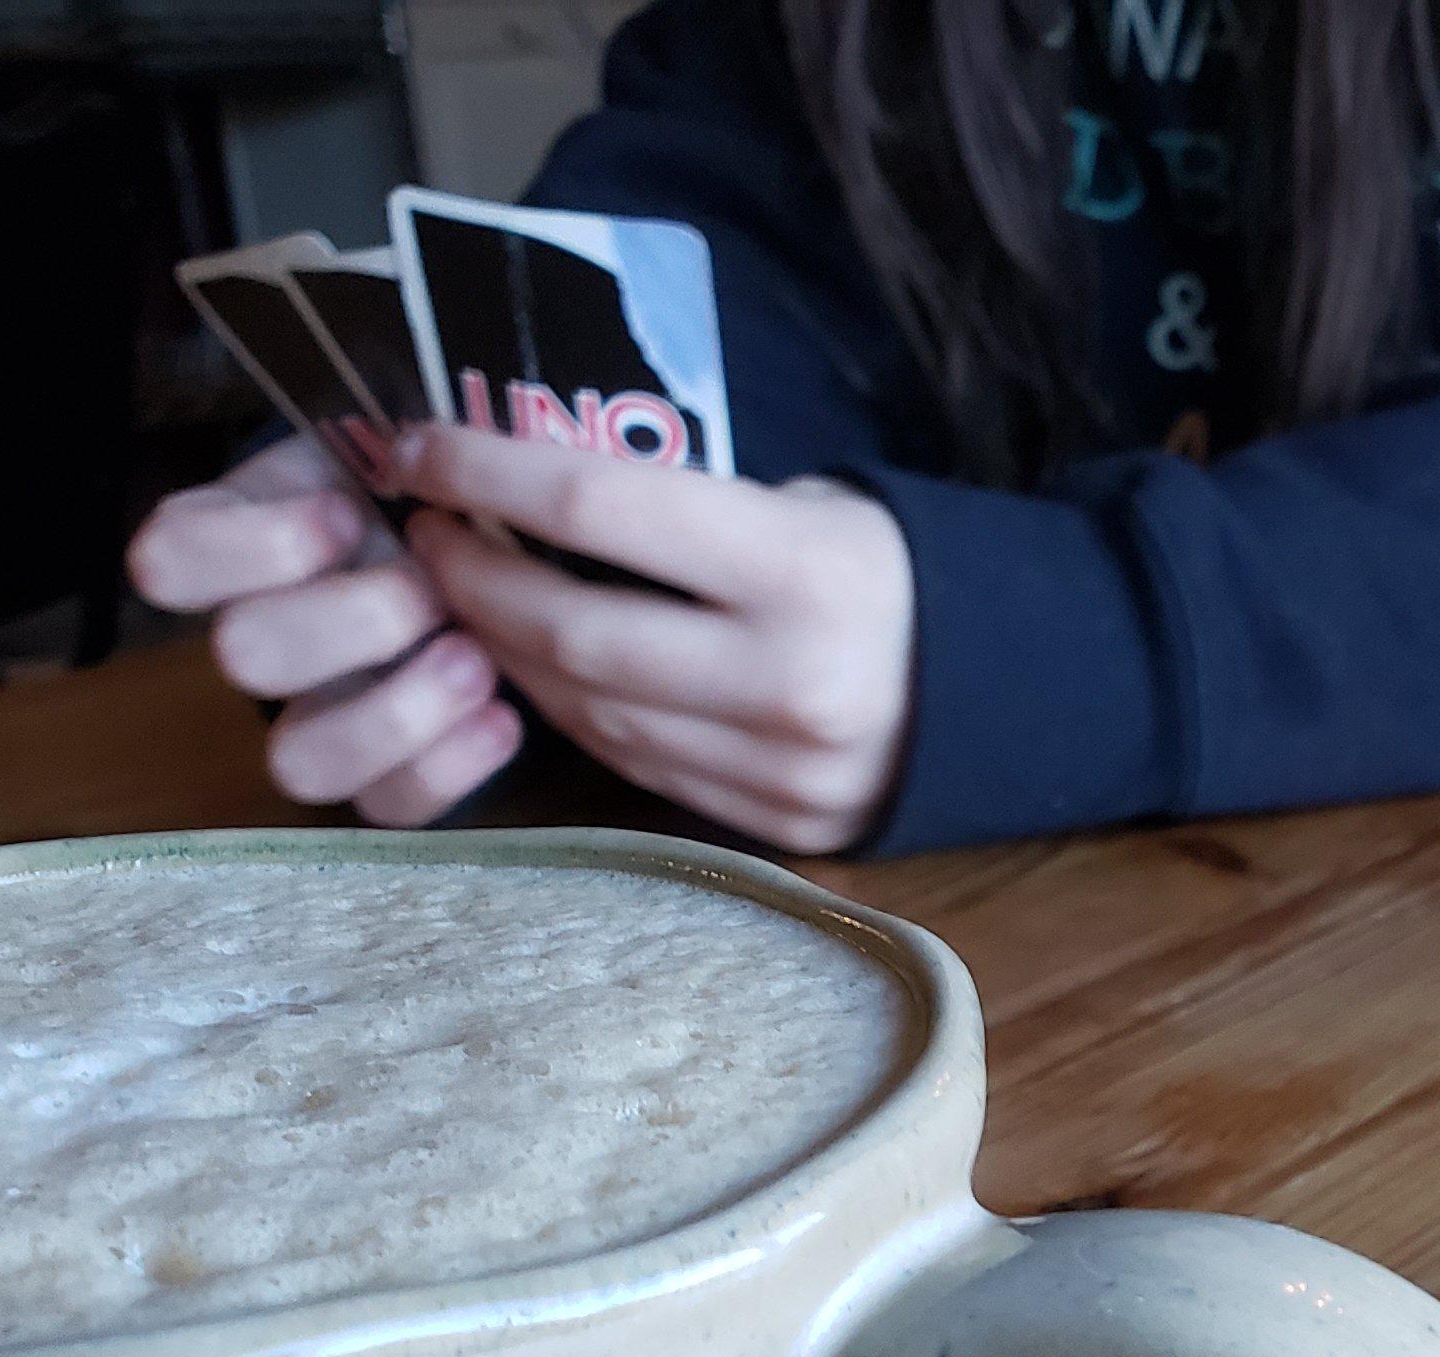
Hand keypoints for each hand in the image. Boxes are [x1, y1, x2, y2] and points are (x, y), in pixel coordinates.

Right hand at [123, 438, 522, 827]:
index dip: (253, 548)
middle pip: (245, 658)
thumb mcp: (390, 433)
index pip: (167, 562)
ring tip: (475, 659)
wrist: (490, 547)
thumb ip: (377, 435)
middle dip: (352, 620)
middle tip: (433, 587)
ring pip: (298, 761)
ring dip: (396, 712)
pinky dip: (451, 768)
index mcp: (235, 542)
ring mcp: (313, 716)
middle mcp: (259, 636)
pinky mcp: (380, 778)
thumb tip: (419, 440)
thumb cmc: (429, 484)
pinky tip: (506, 716)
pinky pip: (386, 808)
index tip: (344, 511)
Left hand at [391, 427, 913, 855]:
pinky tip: (545, 669)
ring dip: (511, 653)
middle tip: (428, 537)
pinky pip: (639, 767)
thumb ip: (683, 511)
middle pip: (574, 632)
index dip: (487, 474)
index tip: (421, 447)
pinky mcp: (777, 827)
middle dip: (477, 581)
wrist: (1018, 694)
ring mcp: (782, 770)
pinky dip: (575, 715)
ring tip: (473, 600)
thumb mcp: (806, 506)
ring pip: (593, 714)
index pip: (598, 508)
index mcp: (802, 571)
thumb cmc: (890, 572)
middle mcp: (790, 681)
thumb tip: (527, 488)